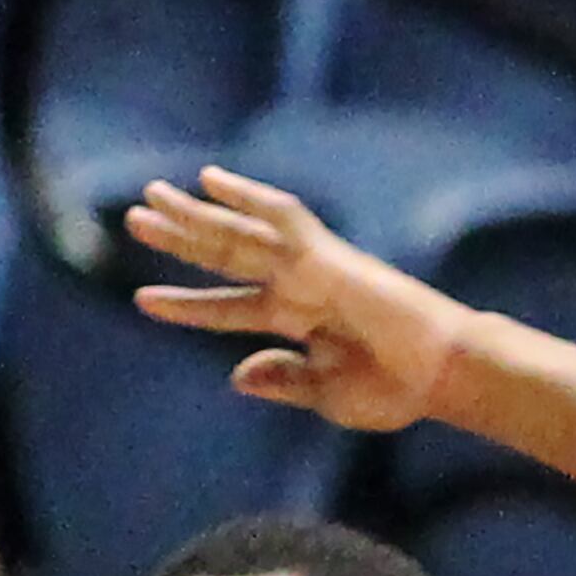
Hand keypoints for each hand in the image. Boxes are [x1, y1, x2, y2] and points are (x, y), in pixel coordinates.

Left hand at [127, 167, 462, 432]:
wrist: (440, 375)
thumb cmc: (396, 389)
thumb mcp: (327, 394)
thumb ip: (285, 381)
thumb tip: (236, 375)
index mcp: (297, 324)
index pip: (230, 308)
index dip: (187, 306)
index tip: (143, 300)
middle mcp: (297, 289)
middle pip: (225, 257)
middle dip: (180, 239)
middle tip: (134, 219)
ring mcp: (310, 269)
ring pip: (240, 234)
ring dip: (195, 215)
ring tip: (151, 196)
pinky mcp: (326, 258)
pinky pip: (280, 219)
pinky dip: (246, 198)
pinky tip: (211, 181)